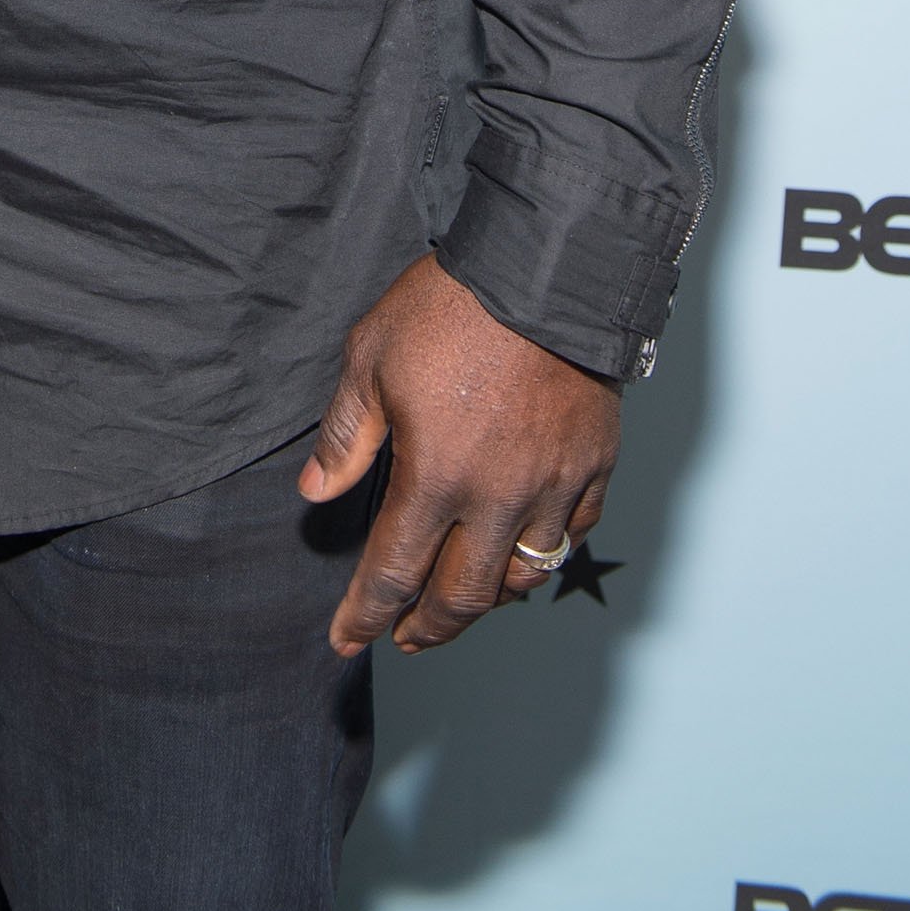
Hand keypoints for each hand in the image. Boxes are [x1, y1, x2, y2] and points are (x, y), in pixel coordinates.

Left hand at [300, 253, 619, 655]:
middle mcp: (498, 497)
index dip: (366, 614)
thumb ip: (346, 435)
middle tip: (404, 638)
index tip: (346, 639)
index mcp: (435, 475)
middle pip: (463, 597)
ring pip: (522, 577)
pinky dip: (543, 555)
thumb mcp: (371, 359)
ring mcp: (553, 486)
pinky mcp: (594, 466)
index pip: (394, 572)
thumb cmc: (449, 309)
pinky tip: (523, 552)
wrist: (542, 271)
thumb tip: (316, 493)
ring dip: (486, 602)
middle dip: (428, 628)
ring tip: (458, 602)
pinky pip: (573, 534)